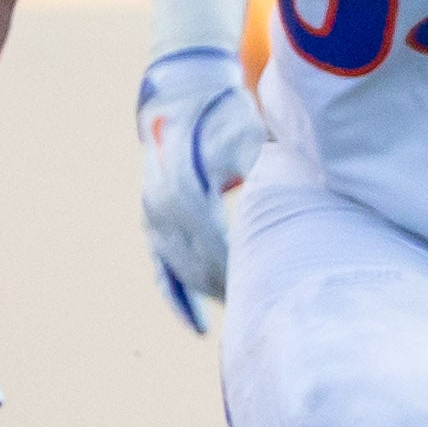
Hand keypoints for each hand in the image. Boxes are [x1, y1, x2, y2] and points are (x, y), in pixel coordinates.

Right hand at [135, 44, 263, 332]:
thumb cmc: (225, 116)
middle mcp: (161, 201)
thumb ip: (256, 156)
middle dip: (223, 281)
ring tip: (243, 313)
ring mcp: (154, 215)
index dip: (226, 254)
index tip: (252, 278)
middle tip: (258, 307)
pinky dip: (180, 297)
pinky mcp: (156, 226)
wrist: (183, 101)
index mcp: (183, 179)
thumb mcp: (244, 129)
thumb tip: (273, 173)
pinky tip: (198, 325)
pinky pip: (164, 269)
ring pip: (179, 266)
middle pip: (192, 254)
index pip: (205, 226)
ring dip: (207, 292)